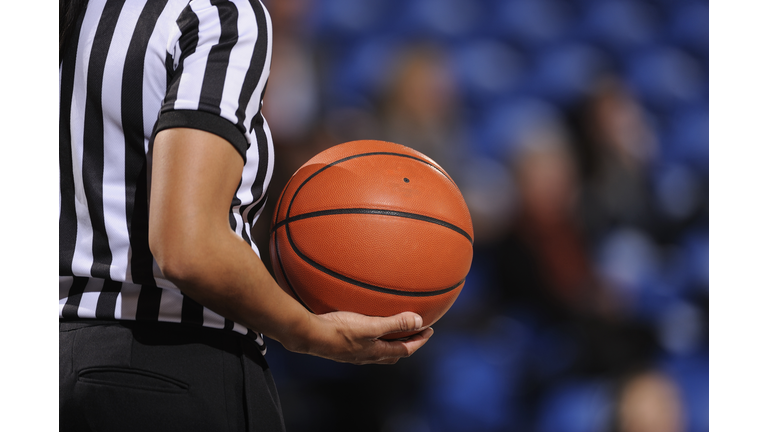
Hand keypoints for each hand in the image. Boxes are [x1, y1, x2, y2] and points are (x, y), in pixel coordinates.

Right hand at [289, 311, 433, 364]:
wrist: (308, 335)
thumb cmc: (339, 330)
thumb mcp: (370, 325)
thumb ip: (394, 322)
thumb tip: (419, 321)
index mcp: (376, 352)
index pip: (405, 349)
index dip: (419, 341)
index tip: (430, 330)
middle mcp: (366, 356)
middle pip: (393, 353)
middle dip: (406, 343)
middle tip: (415, 331)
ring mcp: (354, 352)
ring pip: (378, 349)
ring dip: (390, 340)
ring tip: (393, 328)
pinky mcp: (342, 345)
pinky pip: (365, 342)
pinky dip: (373, 336)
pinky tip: (366, 324)